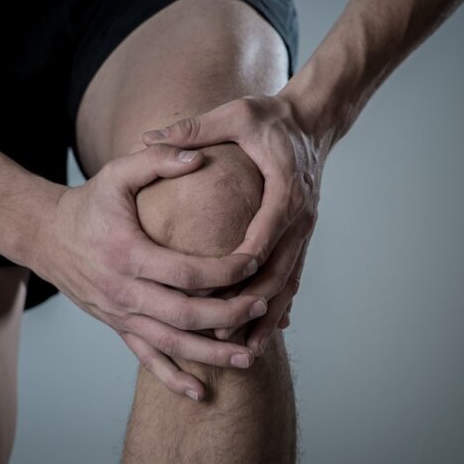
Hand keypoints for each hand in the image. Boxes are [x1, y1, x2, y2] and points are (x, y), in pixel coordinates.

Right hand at [31, 144, 267, 399]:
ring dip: (211, 355)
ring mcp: (120, 315)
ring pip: (171, 344)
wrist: (45, 237)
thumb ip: (157, 160)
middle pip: (185, 315)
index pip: (187, 272)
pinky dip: (172, 378)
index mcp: (128, 255)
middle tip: (263, 305)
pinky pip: (146, 358)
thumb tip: (200, 155)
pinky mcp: (118, 327)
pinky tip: (200, 393)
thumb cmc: (87, 204)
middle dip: (229, 314)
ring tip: (249, 359)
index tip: (255, 261)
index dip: (225, 270)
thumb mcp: (116, 173)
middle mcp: (124, 292)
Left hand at [141, 94, 327, 355]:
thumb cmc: (272, 118)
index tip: (211, 292)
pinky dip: (279, 305)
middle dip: (250, 305)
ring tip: (246, 348)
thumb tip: (148, 137)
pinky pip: (292, 277)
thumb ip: (194, 129)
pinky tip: (265, 329)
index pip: (261, 238)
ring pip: (288, 282)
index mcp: (284, 191)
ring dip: (268, 316)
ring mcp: (304, 230)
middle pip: (277, 272)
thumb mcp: (235, 115)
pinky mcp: (301, 236)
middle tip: (220, 332)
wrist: (314, 120)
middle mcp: (299, 217)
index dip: (237, 268)